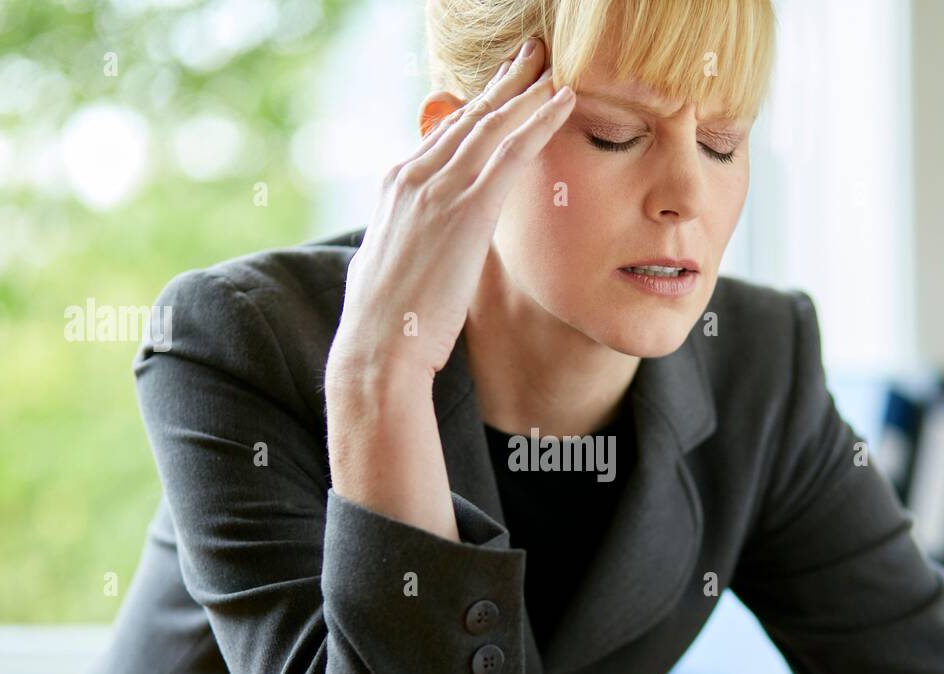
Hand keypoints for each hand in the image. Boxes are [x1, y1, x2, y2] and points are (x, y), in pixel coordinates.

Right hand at [327, 35, 574, 389]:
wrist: (378, 349)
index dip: (478, 108)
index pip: (445, 135)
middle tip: (534, 54)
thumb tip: (413, 240)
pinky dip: (540, 121)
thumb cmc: (386, 324)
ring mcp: (438, 189)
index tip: (502, 88)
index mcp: (395, 187)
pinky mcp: (465, 209)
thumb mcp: (391, 265)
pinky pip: (511, 152)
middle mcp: (413, 176)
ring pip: (493, 125)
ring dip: (528, 91)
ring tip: (556, 66)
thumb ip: (408, 237)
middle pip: (469, 117)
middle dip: (505, 83)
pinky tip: (564, 102)